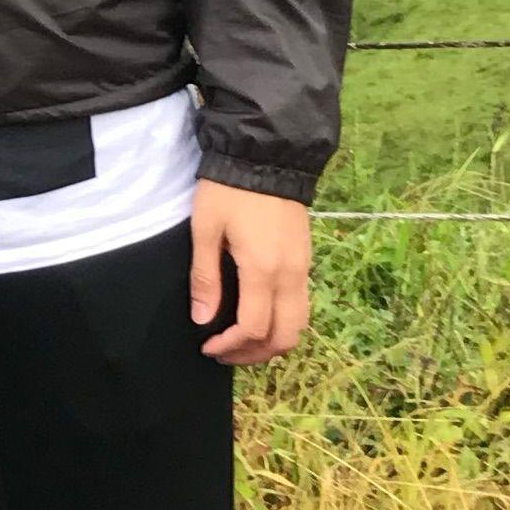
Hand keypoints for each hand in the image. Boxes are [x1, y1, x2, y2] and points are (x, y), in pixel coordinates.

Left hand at [190, 184, 311, 366]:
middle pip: (285, 337)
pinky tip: (257, 314)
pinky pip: (301, 305)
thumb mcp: (206, 229)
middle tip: (225, 352)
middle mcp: (291, 275)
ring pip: (299, 324)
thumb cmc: (228, 190)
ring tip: (241, 339)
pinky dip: (282, 322)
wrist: (266, 156)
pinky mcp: (306, 259)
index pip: (254, 329)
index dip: (230, 346)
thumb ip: (205, 278)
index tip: (208, 346)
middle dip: (254, 354)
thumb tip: (203, 321)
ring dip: (272, 341)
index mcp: (263, 269)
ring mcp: (303, 268)